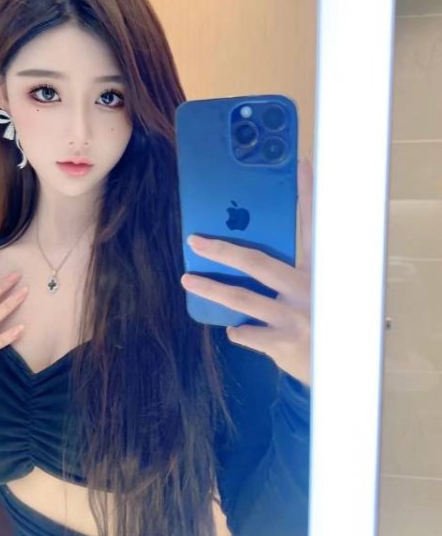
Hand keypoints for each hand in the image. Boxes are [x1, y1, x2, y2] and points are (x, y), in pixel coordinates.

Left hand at [181, 158, 312, 385]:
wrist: (349, 373)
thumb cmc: (333, 327)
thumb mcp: (327, 295)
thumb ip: (301, 276)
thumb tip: (263, 261)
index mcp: (320, 272)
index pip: (314, 226)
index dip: (308, 194)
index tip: (301, 162)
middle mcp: (307, 290)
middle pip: (257, 262)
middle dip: (223, 250)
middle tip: (194, 239)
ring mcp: (294, 317)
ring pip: (242, 298)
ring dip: (211, 289)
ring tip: (187, 279)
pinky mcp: (283, 344)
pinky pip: (247, 333)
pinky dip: (238, 331)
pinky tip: (233, 329)